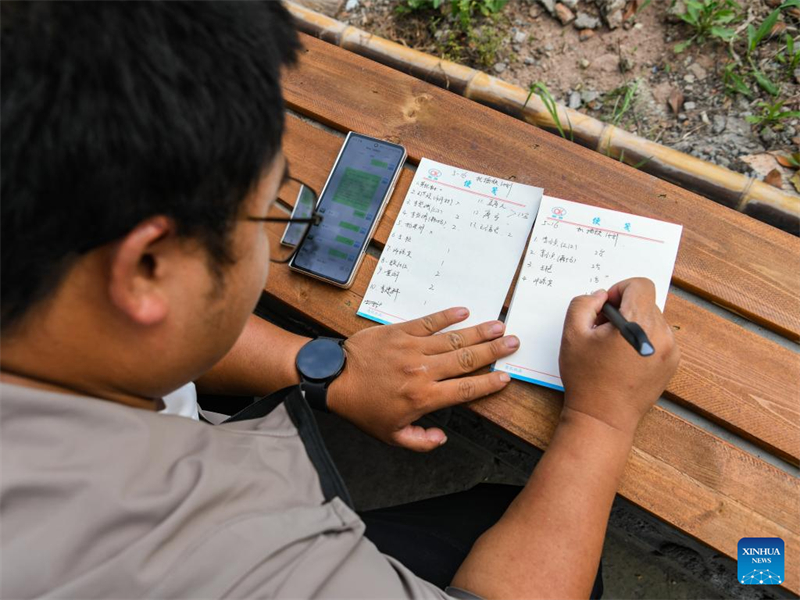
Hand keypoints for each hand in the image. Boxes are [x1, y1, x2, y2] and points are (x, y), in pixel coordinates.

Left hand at [327, 307, 518, 451]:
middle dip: (493, 352)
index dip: (489, 384)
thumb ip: (420, 441)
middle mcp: (422, 371)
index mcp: (423, 398)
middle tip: (514, 343)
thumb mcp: (390, 436)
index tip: (506, 377)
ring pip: (452, 339)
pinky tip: (464, 312)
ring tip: (499, 326)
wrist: (333, 379)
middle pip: (466, 360)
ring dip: (478, 332)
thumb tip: (442, 439)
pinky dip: (447, 316)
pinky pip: (428, 322)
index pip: (465, 389)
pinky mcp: (399, 331)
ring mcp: (411, 348)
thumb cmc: (362, 409)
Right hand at [558, 278, 679, 435]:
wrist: (603, 418)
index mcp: (638, 323)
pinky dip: (643, 341)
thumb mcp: (572, 334)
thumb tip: (601, 297)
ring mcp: (670, 351)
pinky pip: (659, 338)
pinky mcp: (672, 364)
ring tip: (613, 348)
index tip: (606, 309)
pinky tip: (625, 360)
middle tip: (603, 333)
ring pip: (653, 320)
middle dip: (624, 310)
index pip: (640, 285)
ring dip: (634, 325)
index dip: (620, 289)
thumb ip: (583, 304)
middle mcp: (660, 335)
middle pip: (646, 303)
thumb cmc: (586, 378)